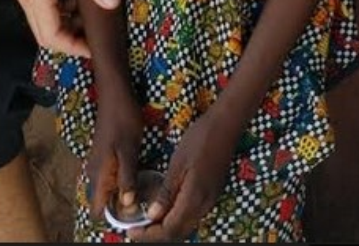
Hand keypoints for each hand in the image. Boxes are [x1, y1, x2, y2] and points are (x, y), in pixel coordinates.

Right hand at [14, 0, 119, 54]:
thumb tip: (112, 3)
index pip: (50, 35)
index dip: (73, 47)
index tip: (95, 48)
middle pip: (45, 31)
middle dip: (71, 37)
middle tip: (97, 35)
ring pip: (44, 17)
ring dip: (67, 20)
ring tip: (94, 12)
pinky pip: (44, 2)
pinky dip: (62, 6)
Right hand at [84, 90, 142, 224]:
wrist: (115, 95)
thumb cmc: (123, 120)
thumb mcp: (129, 150)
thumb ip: (127, 178)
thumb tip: (127, 205)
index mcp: (99, 175)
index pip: (97, 209)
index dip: (114, 216)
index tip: (134, 214)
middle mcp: (95, 174)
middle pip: (104, 201)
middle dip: (122, 206)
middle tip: (145, 200)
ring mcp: (99, 164)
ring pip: (109, 188)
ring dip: (124, 192)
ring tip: (146, 188)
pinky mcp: (105, 156)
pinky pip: (111, 176)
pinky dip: (123, 179)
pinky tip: (139, 172)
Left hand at [131, 110, 237, 241]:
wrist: (227, 124)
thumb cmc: (201, 138)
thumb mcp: (178, 163)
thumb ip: (166, 192)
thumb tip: (152, 215)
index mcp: (194, 197)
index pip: (169, 230)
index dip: (148, 235)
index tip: (131, 231)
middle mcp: (204, 204)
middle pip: (178, 233)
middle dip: (155, 236)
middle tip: (136, 229)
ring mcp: (210, 200)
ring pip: (186, 226)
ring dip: (166, 229)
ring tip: (147, 221)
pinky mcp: (212, 193)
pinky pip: (192, 216)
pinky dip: (176, 219)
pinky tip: (165, 209)